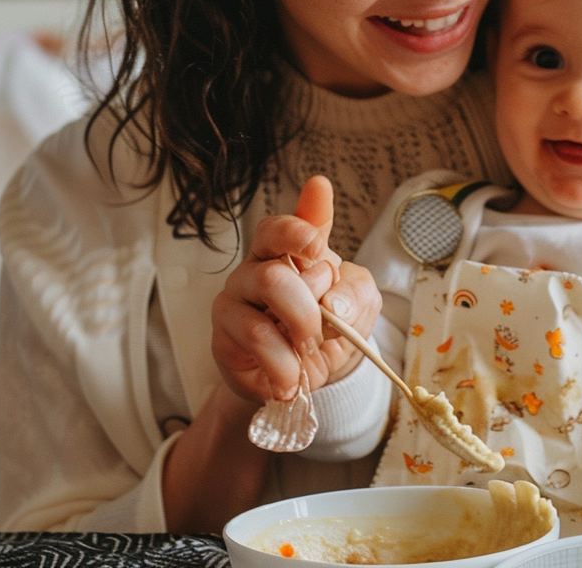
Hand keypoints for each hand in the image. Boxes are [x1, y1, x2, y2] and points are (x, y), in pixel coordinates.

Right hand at [211, 175, 381, 403]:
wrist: (300, 383)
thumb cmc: (326, 332)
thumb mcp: (358, 307)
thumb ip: (355, 293)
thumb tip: (335, 306)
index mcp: (290, 251)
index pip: (287, 223)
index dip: (303, 213)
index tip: (320, 197)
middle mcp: (259, 264)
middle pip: (277, 251)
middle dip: (313, 290)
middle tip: (325, 323)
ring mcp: (236, 296)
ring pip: (269, 286)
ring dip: (302, 324)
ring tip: (308, 350)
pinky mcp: (223, 333)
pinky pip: (258, 337)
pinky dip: (285, 362)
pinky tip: (290, 377)